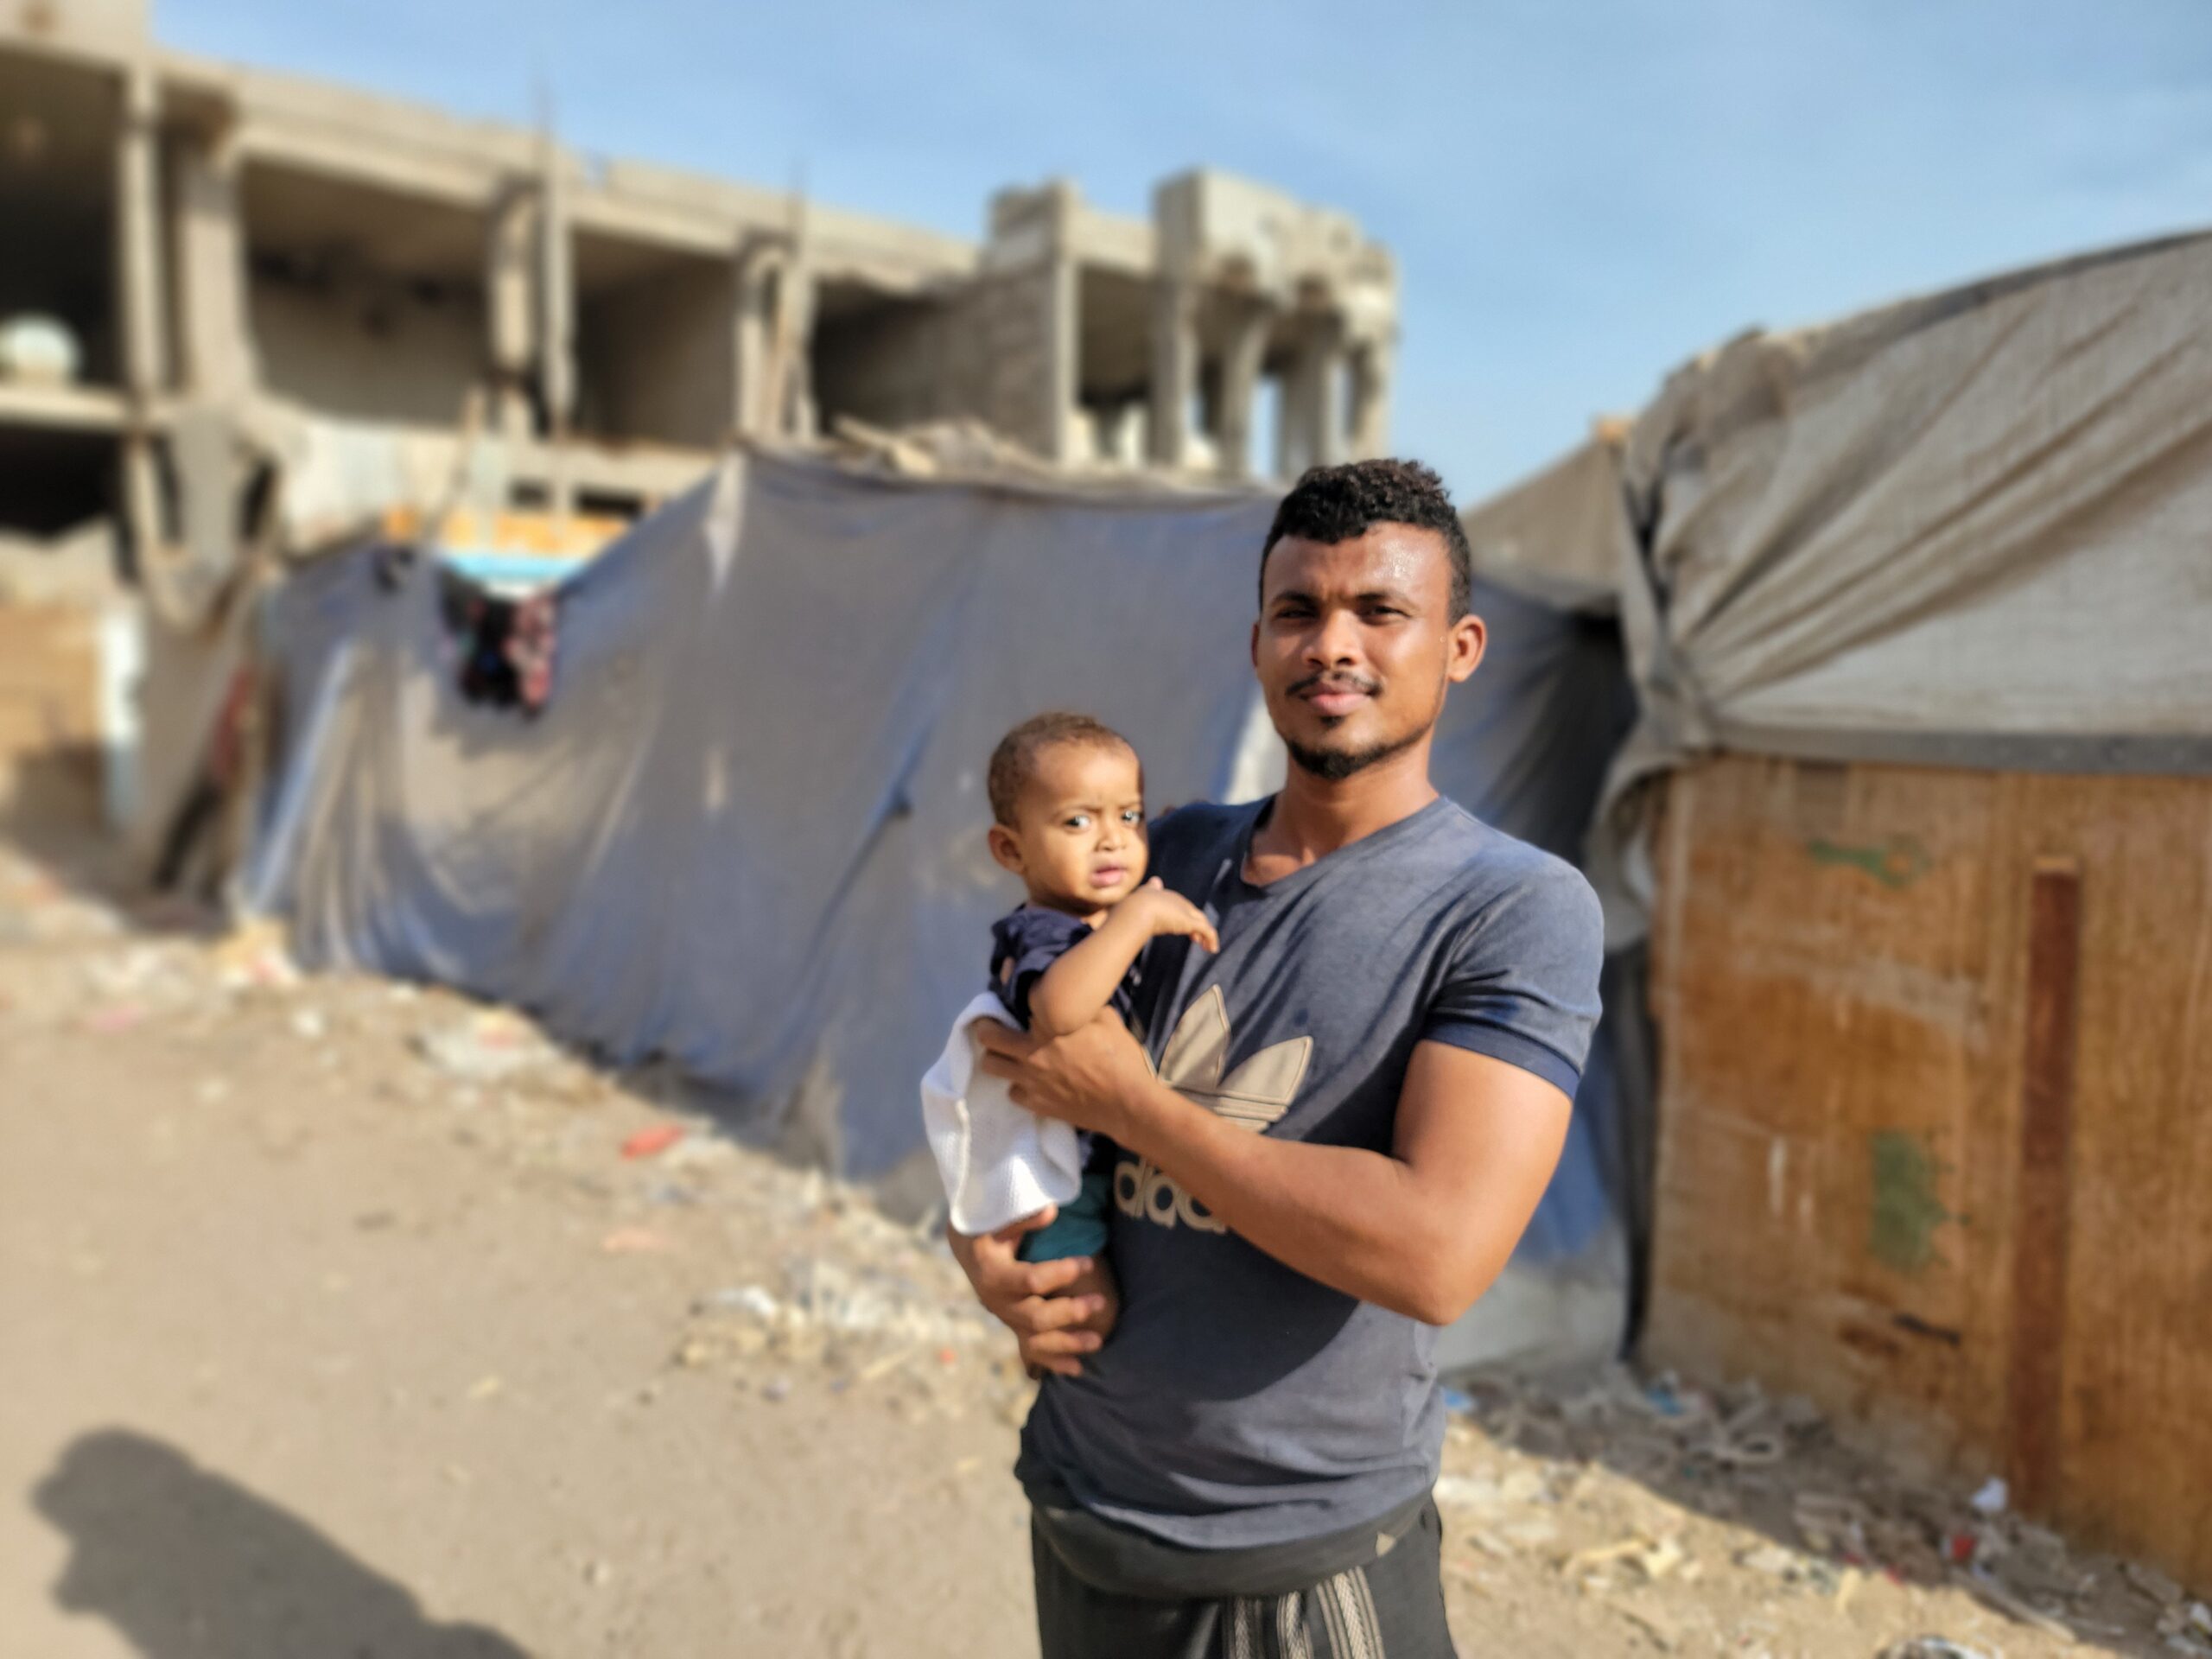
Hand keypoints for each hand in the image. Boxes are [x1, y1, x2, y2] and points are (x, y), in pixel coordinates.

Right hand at [945, 1209, 1119, 1377]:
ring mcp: (1006, 1319)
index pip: (1031, 1280)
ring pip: (1035, 1340)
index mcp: (993, 1275)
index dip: (1062, 1273)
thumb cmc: (989, 1230)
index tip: (1089, 1263)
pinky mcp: (1013, 1327)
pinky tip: (1078, 1368)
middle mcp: (997, 1303)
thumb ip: (1023, 1218)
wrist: (970, 1249)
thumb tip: (1051, 1211)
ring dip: (1067, 1343)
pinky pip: (1033, 1351)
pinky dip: (1055, 1362)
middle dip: (1070, 1312)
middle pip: (1035, 1317)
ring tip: (1098, 1342)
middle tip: (1101, 1303)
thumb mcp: (998, 1219)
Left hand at [974, 1016, 1159, 1140]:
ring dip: (998, 1058)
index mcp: (1045, 1029)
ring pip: (991, 1067)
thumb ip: (1083, 1007)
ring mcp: (1030, 1082)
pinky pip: (1012, 1092)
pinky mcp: (1036, 1105)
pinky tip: (1031, 1081)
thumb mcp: (1107, 1019)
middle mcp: (1030, 1055)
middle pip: (988, 1039)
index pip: (1010, 1008)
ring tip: (1010, 1055)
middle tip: (996, 1026)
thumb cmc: (1119, 1058)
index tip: (1009, 1002)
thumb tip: (1073, 1000)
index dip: (1008, 1003)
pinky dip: (1018, 1085)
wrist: (1126, 1104)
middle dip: (988, 1029)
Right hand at [1120, 878, 1218, 951]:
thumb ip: (1141, 896)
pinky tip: (1212, 949)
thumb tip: (1154, 881)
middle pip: (1190, 911)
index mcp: (1160, 895)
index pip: (1175, 904)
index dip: (1180, 914)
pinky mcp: (1188, 922)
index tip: (1181, 926)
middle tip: (1196, 937)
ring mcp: (1182, 910)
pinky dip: (1211, 938)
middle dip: (1194, 923)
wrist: (1134, 912)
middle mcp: (1174, 900)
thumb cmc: (1127, 910)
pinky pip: (1206, 930)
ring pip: (1200, 920)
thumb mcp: (1133, 901)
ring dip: (1204, 933)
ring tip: (1207, 946)